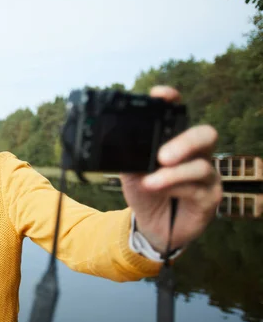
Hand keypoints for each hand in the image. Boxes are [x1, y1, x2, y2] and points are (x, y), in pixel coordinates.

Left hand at [120, 86, 222, 253]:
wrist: (149, 226)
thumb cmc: (145, 193)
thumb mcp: (129, 172)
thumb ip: (126, 156)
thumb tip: (111, 141)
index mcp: (175, 142)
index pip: (178, 116)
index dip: (173, 102)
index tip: (161, 95)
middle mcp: (195, 154)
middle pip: (205, 135)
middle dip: (184, 141)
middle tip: (162, 155)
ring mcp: (205, 176)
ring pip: (200, 166)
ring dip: (172, 174)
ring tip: (150, 181)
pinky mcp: (209, 198)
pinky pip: (197, 189)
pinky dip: (175, 188)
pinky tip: (159, 190)